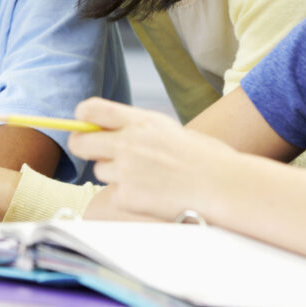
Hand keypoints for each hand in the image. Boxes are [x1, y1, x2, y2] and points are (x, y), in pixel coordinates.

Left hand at [70, 98, 235, 221]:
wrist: (224, 186)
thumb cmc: (205, 158)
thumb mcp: (169, 130)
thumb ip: (138, 129)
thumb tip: (110, 131)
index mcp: (140, 121)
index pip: (92, 109)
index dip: (82, 116)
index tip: (84, 122)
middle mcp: (127, 143)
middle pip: (80, 143)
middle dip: (84, 147)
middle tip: (97, 153)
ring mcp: (125, 171)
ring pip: (99, 171)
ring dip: (114, 175)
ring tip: (145, 178)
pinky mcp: (127, 196)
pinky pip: (115, 195)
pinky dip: (128, 197)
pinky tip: (152, 195)